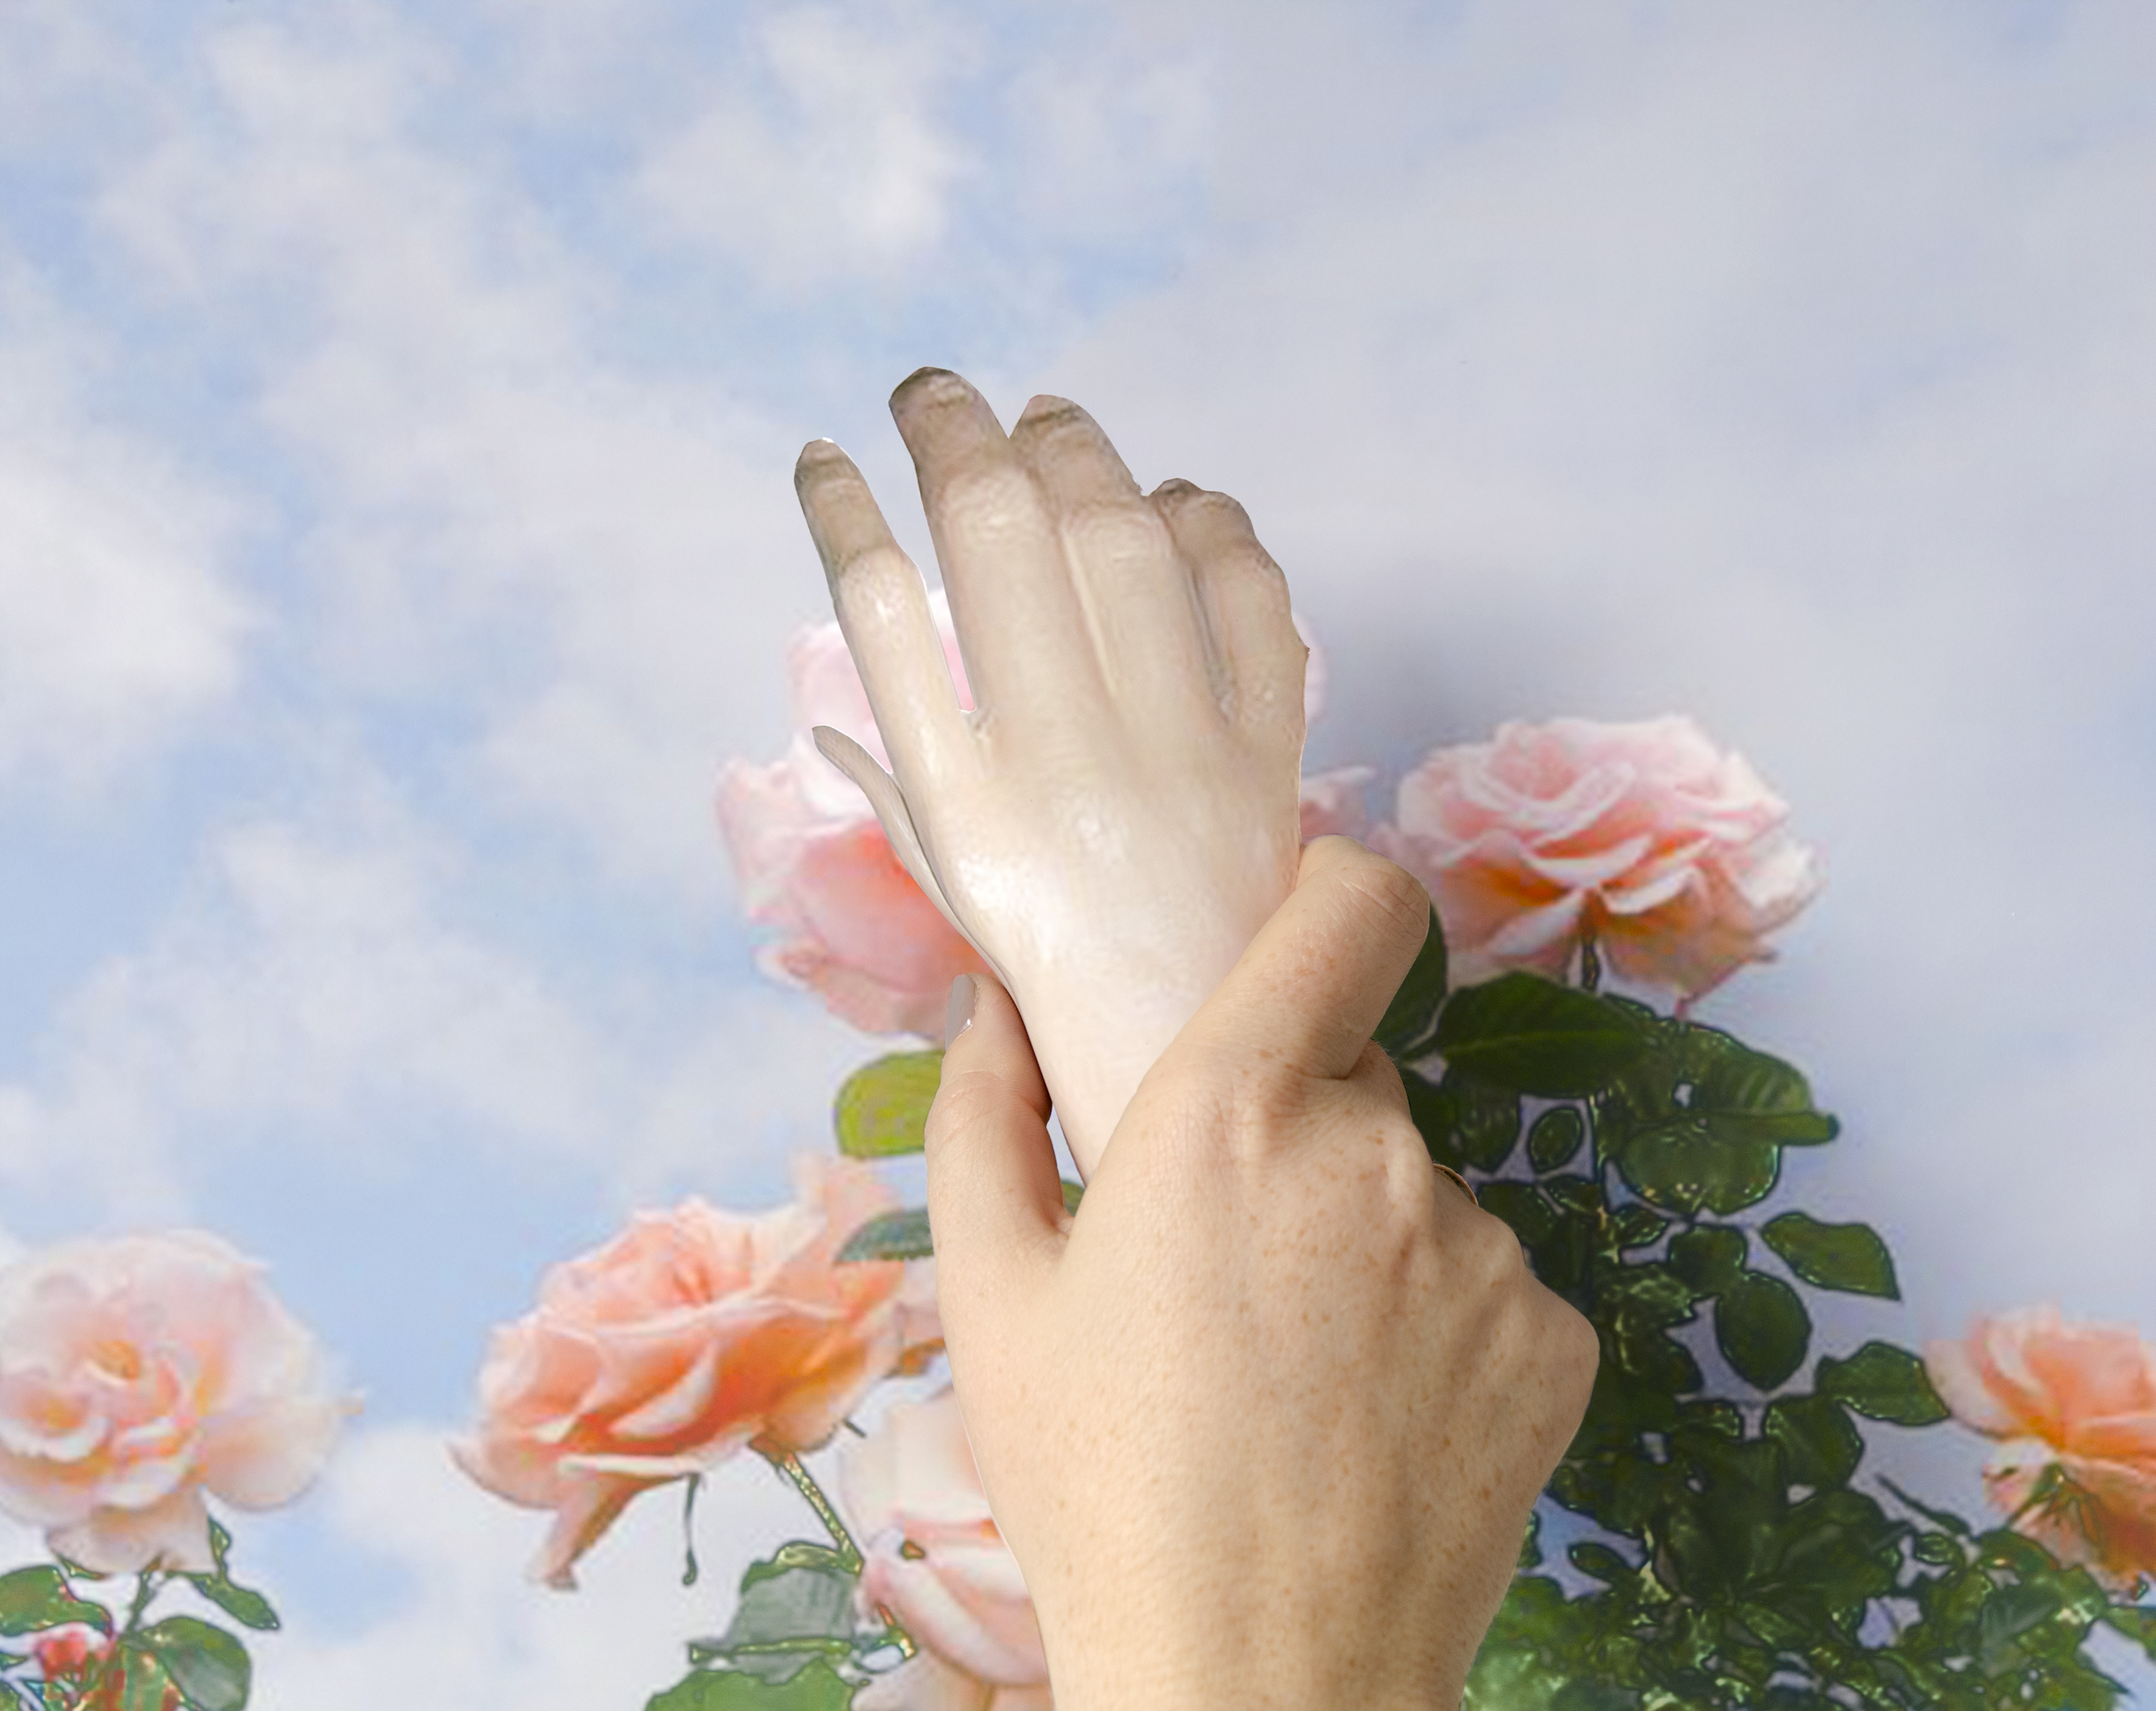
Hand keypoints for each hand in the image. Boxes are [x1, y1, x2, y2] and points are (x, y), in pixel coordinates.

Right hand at [794, 370, 1307, 1177]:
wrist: (1198, 1064)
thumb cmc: (1058, 983)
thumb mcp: (955, 897)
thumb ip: (899, 794)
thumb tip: (830, 720)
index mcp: (967, 805)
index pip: (883, 615)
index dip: (842, 512)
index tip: (820, 453)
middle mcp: (1065, 765)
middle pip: (1001, 540)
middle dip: (955, 435)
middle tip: (932, 392)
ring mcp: (1176, 753)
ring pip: (1119, 543)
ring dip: (1077, 455)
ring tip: (1045, 418)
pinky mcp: (1268, 757)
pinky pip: (1252, 607)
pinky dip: (1216, 534)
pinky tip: (1179, 502)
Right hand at [922, 837, 1602, 1710]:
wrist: (1255, 1685)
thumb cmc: (1101, 1493)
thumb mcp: (992, 1301)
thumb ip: (986, 1116)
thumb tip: (996, 1004)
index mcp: (1236, 1109)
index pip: (1350, 900)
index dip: (1329, 885)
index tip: (1294, 920)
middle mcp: (1378, 1153)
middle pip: (1356, 1075)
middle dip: (1297, 1133)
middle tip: (1228, 1262)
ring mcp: (1484, 1248)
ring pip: (1417, 1197)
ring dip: (1364, 1247)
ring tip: (1295, 1380)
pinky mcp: (1556, 1341)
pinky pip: (1489, 1291)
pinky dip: (1439, 1335)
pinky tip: (1374, 1428)